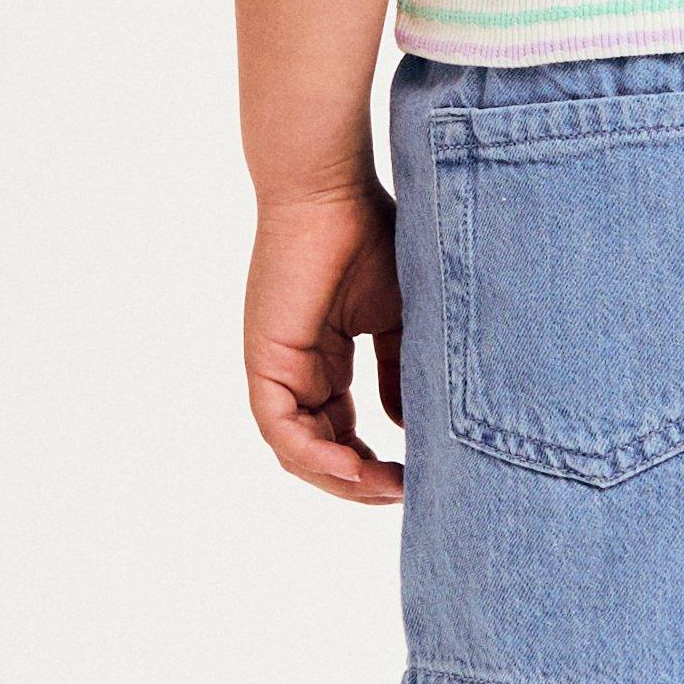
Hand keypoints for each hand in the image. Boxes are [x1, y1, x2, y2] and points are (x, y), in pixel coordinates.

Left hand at [244, 184, 404, 503]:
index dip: (375, 465)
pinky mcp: (265, 359)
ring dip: (340, 479)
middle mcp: (296, 370)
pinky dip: (314, 455)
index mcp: (324, 361)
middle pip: (319, 451)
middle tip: (405, 494)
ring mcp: (276, 367)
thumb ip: (401, 373)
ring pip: (296, 450)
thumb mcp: (399, 319)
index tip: (418, 477)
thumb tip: (409, 430)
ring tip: (387, 488)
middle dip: (361, 484)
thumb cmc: (369, 234)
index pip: (341, 433)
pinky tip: (356, 468)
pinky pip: (280, 428)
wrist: (332, 190)